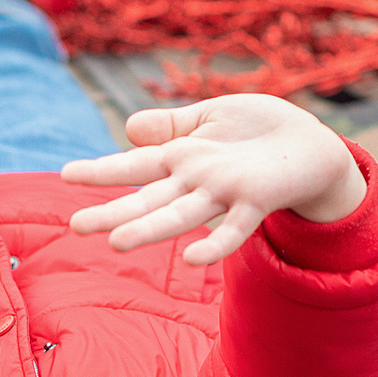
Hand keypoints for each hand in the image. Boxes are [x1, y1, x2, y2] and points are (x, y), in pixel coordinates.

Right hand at [62, 94, 363, 265]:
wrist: (312, 147)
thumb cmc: (259, 130)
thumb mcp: (210, 117)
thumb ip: (172, 127)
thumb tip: (129, 128)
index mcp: (184, 157)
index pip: (135, 163)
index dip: (102, 170)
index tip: (65, 175)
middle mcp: (198, 179)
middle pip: (149, 198)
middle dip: (113, 212)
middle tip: (76, 227)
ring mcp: (225, 192)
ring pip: (181, 214)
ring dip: (150, 230)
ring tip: (117, 244)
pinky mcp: (257, 199)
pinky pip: (235, 227)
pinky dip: (217, 244)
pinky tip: (196, 259)